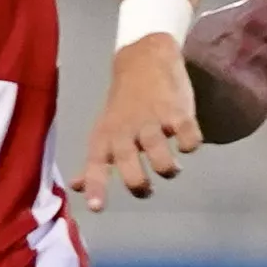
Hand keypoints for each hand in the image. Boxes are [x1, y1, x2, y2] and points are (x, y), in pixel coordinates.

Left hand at [81, 36, 202, 206]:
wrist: (145, 59)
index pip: (96, 165)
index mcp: (106, 137)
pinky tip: (187, 143)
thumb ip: (94, 162)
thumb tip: (76, 187)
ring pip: (159, 155)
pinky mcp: (178, 112)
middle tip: (147, 188)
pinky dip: (190, 145)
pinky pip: (188, 137)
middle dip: (139, 184)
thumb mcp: (105, 130)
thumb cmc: (124, 104)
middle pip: (129, 165)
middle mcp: (126, 131)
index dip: (96, 186)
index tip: (97, 208)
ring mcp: (153, 121)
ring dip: (167, 169)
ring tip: (171, 168)